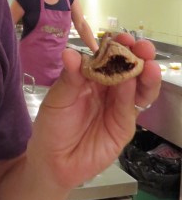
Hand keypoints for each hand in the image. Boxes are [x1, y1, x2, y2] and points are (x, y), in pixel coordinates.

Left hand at [28, 33, 161, 189]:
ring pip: (139, 86)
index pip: (107, 57)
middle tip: (140, 46)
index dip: (116, 46)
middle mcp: (107, 89)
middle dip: (137, 55)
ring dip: (146, 73)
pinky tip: (136, 81)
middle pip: (128, 68)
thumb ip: (69, 78)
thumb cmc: (51, 127)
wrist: (53, 162)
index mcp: (90, 77)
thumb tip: (71, 53)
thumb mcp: (57, 100)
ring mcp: (118, 107)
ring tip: (148, 62)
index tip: (120, 37)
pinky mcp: (124, 125)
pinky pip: (133, 106)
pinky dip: (137, 93)